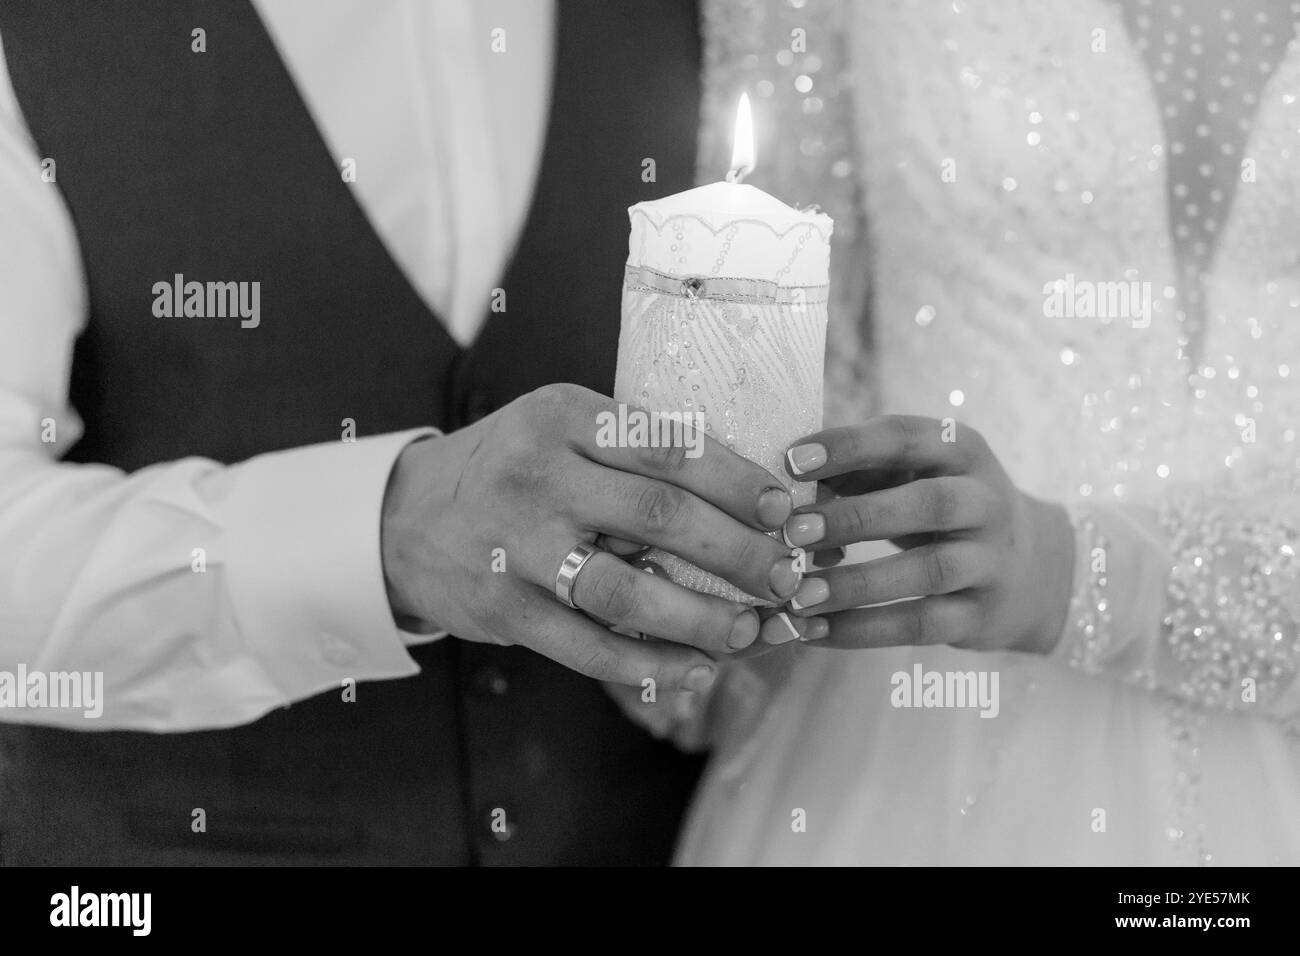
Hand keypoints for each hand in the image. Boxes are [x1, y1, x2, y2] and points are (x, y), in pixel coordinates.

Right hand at [380, 384, 803, 691]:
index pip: (667, 445)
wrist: (405, 517)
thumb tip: (749, 493)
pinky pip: (585, 646)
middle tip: (784, 576)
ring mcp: (515, 546)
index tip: (783, 508)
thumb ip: (631, 449)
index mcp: (563, 416)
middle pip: (658, 515)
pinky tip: (693, 671)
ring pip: (624, 590)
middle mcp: (537, 475)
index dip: (735, 481)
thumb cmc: (513, 468)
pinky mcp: (501, 608)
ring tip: (748, 630)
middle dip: (736, 551)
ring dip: (699, 617)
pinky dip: (646, 665)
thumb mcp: (560, 429)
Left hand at [775, 415, 1074, 654]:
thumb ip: (857, 474)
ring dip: (857, 583)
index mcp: (961, 450)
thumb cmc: (938, 510)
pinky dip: (864, 630)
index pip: (906, 437)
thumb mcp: (912, 475)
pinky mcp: (979, 614)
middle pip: (927, 503)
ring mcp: (990, 561)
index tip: (791, 461)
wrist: (1028, 569)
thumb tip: (784, 491)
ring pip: (928, 571)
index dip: (848, 446)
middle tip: (792, 531)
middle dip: (855, 516)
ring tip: (799, 594)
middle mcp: (985, 501)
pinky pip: (921, 624)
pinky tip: (816, 632)